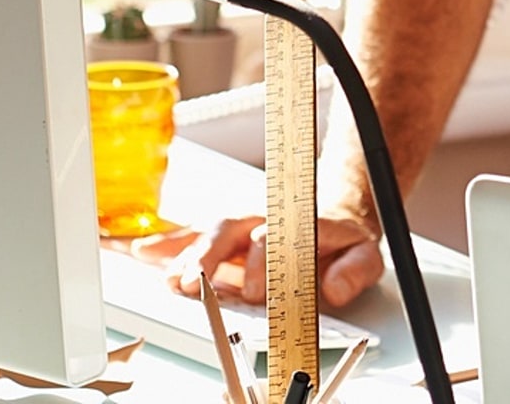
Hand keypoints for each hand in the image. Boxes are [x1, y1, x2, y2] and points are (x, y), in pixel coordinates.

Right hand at [140, 212, 385, 307]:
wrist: (336, 218)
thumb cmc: (343, 243)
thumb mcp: (364, 255)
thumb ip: (355, 271)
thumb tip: (334, 288)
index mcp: (295, 226)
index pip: (273, 238)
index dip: (262, 262)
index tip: (254, 292)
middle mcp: (262, 222)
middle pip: (230, 230)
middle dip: (208, 255)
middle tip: (191, 282)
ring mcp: (242, 228)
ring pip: (209, 233)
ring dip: (185, 255)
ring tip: (167, 279)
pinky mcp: (226, 237)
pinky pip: (194, 235)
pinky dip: (169, 243)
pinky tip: (144, 251)